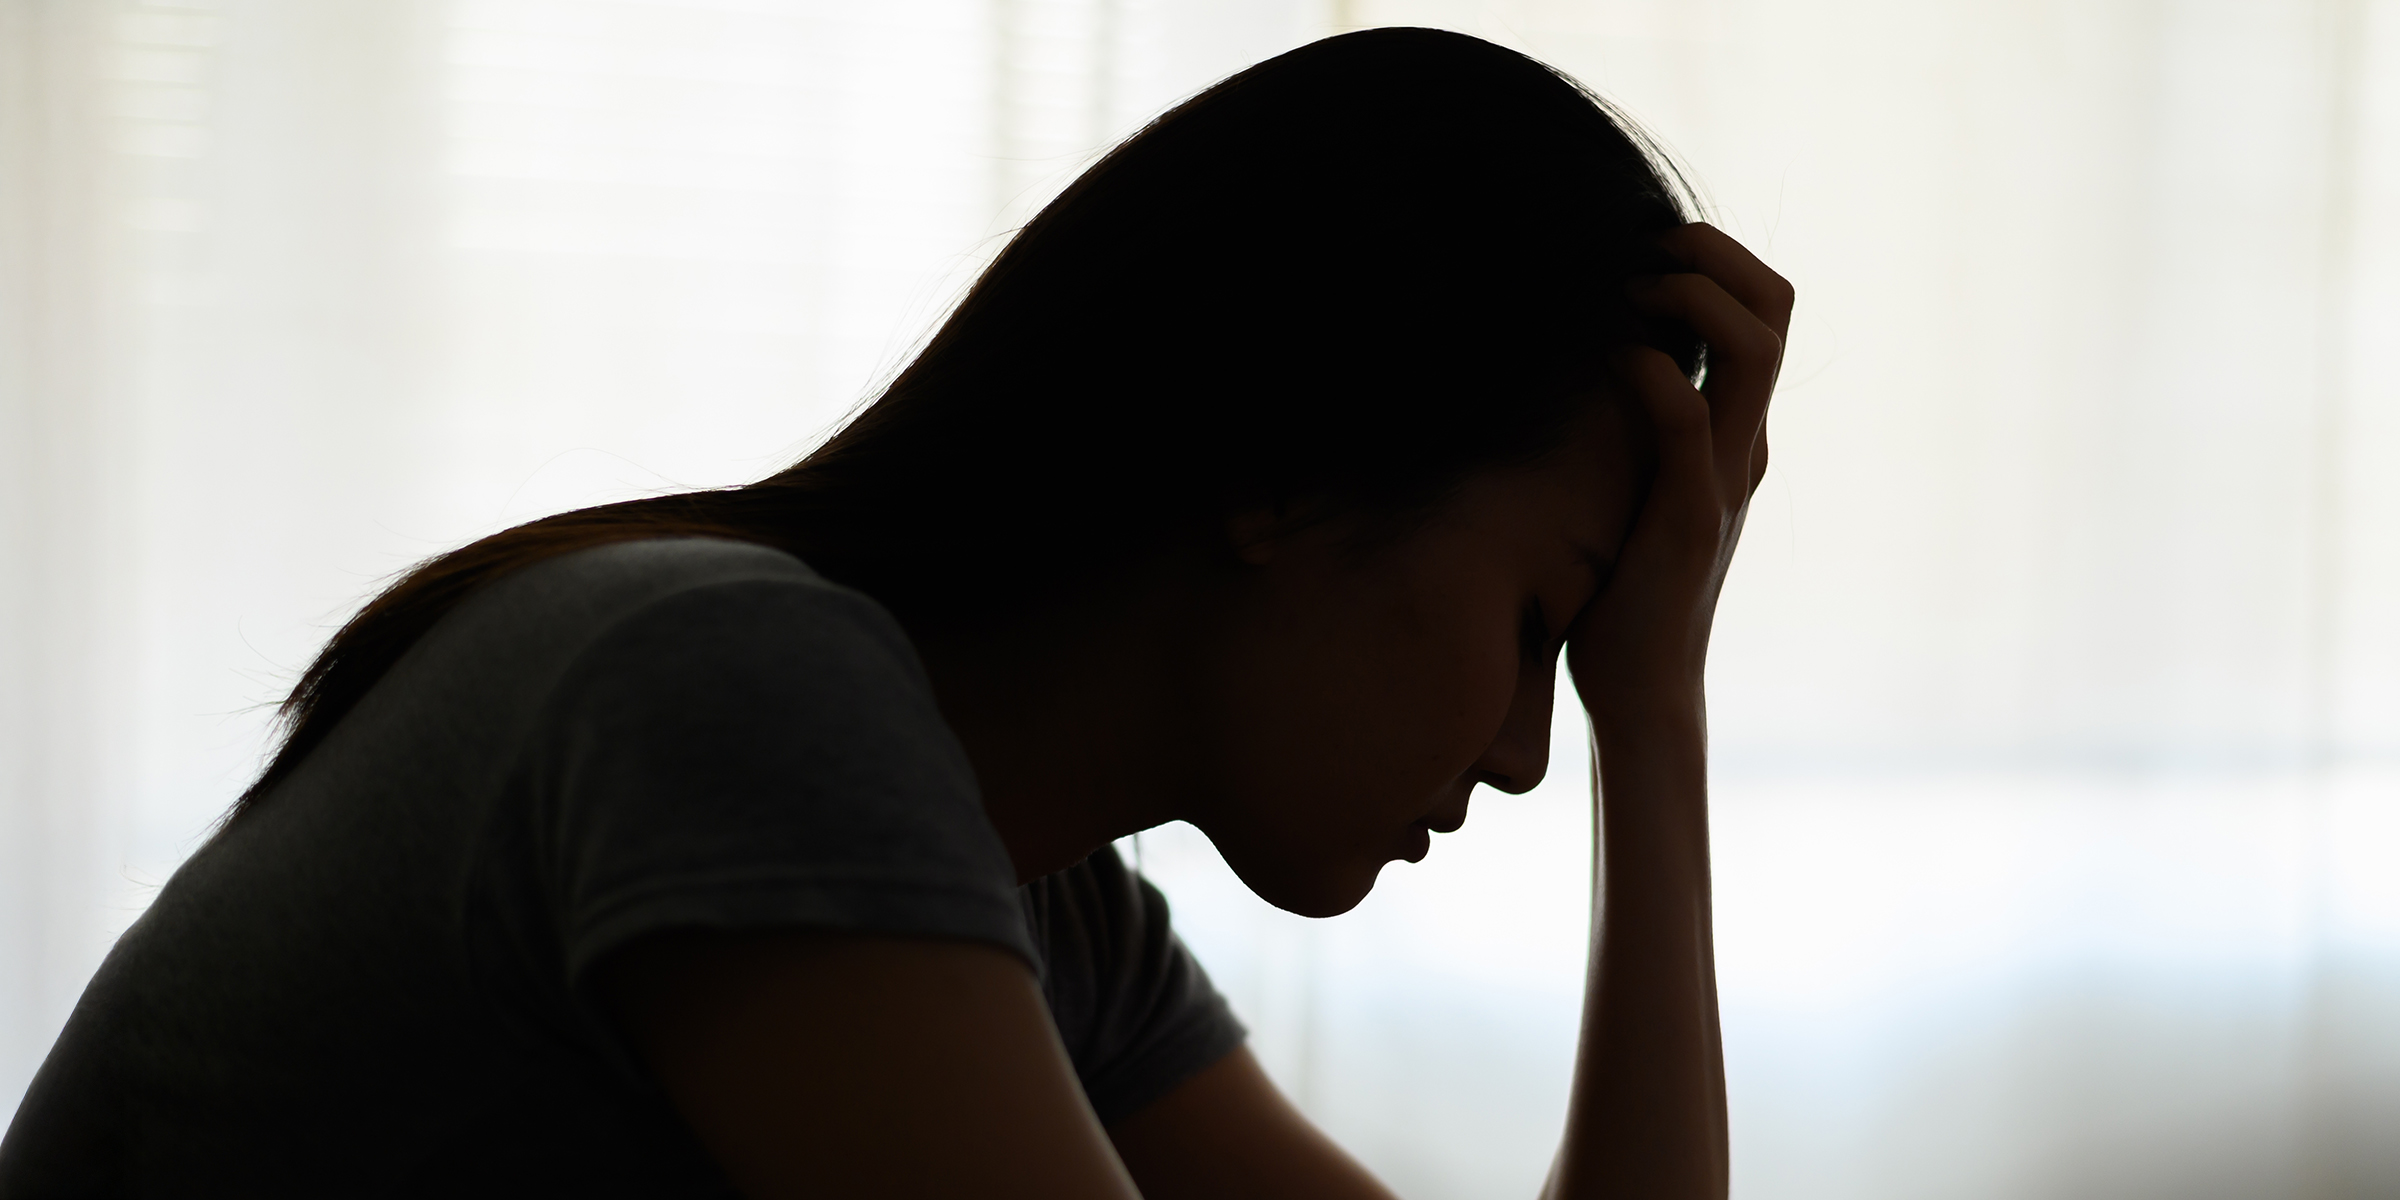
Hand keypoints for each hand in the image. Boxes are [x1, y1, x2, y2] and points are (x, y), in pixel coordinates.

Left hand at [1565, 223, 1791, 728]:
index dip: (1716, 255)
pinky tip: (1609, 364)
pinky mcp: (1691, 515)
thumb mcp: (1633, 482)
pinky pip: (1689, 420)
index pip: (1765, 306)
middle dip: (1711, 252)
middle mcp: (1746, 441)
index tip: (1642, 249)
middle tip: (1642, 248)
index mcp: (1737, 429)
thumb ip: (1633, 424)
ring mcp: (1727, 475)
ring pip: (1754, 346)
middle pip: (1777, 304)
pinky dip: (1650, 373)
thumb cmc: (1622, 586)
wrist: (1641, 686)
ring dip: (1691, 296)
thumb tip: (1585, 357)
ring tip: (1630, 292)